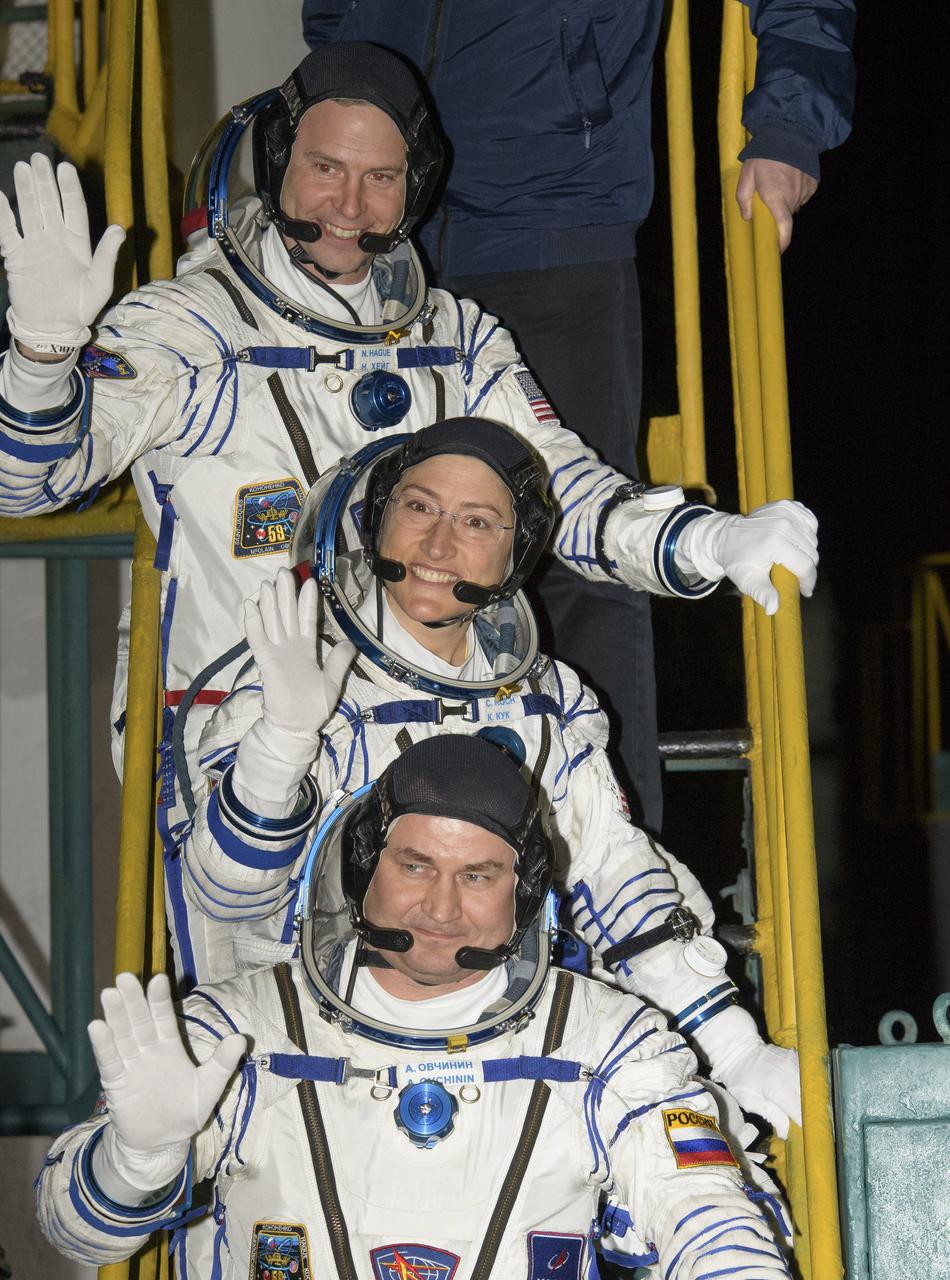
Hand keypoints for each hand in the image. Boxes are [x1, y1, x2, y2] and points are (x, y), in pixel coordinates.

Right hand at [0, 153, 124, 349]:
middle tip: (38, 158)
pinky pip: (7, 230)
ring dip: (26, 190)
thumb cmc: (80, 308)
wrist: (53, 328)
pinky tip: (0, 196)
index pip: (74, 209)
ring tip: (22, 168)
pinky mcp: (16, 255)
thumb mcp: (99, 283)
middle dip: (45, 181)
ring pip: (30, 211)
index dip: (69, 189)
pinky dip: (3, 214)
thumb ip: (106, 255)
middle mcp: (56, 239)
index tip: (65, 168)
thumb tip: (119, 228)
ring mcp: (35, 245)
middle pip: (50, 204)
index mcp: (78, 243)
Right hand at [87, 973, 244, 1192]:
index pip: (164, 1017)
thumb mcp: (209, 1088)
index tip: (158, 978)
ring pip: (122, 1035)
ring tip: (109, 994)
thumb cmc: (186, 1111)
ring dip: (116, 1016)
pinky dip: (103, 1046)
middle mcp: (148, 1050)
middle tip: (125, 977)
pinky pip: (110, 1061)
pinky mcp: (117, 1083)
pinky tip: (97, 1027)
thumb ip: (222, 1064)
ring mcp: (131, 1065)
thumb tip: (241, 1039)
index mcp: (170, 1047)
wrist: (163, 1143)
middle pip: (140, 1020)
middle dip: (133, 1000)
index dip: (160, 999)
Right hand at [244, 567, 354, 738]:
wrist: (295, 727)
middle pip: (287, 614)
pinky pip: (258, 639)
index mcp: (306, 651)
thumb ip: (338, 661)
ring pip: (272, 622)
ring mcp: (277, 653)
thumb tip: (348, 643)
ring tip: (266, 583)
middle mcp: (290, 648)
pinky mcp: (266, 662)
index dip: (308, 602)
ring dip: (269, 602)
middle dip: (285, 593)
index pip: (307, 620)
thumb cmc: (312, 708)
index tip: (310, 582)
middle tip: (282, 571)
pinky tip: (250, 607)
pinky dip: (254, 623)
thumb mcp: (332, 682)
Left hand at [677, 500, 817, 614]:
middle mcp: (783, 524)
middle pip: (812, 553)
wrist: (726, 536)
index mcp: (775, 542)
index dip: (808, 582)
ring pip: (813, 539)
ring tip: (791, 557)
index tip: (805, 591)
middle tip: (793, 575)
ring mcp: (785, 512)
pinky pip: (810, 521)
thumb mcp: (747, 580)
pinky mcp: (787, 505)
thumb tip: (773, 609)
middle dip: (806, 568)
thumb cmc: (737, 561)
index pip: (805, 566)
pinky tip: (795, 540)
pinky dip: (807, 531)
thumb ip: (763, 594)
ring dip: (807, 550)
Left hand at [691, 1003, 800, 1138]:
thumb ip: (771, 1115)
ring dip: (812, 1099)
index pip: (799, 1110)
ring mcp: (794, 1062)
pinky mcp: (796, 1057)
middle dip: (811, 1113)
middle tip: (810, 1126)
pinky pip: (808, 1075)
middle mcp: (789, 1073)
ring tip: (810, 1112)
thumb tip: (787, 1133)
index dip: (805, 1124)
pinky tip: (806, 1094)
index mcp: (775, 1086)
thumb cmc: (740, 1078)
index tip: (808, 1134)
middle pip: (809, 1099)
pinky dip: (809, 1086)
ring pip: (812, 1086)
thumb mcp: (749, 1100)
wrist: (738, 1049)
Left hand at [736, 158, 817, 252]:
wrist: (790, 132)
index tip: (778, 249)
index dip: (782, 241)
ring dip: (785, 200)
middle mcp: (793, 197)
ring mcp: (805, 191)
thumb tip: (747, 217)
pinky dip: (795, 191)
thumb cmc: (765, 154)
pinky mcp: (812, 184)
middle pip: (785, 216)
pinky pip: (802, 195)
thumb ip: (743, 199)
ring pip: (793, 205)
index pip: (784, 227)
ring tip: (778, 181)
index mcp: (777, 199)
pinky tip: (789, 176)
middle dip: (776, 212)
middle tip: (767, 197)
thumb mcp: (746, 175)